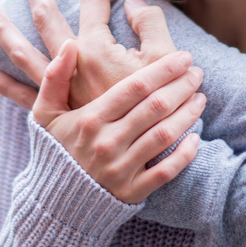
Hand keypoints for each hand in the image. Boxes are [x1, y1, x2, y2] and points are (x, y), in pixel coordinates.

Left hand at [0, 0, 178, 109]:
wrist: (150, 153)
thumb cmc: (161, 106)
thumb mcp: (166, 59)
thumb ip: (151, 23)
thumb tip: (131, 2)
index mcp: (96, 48)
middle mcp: (71, 64)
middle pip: (46, 15)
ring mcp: (60, 89)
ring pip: (23, 51)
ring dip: (2, 28)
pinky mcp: (58, 113)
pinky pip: (26, 96)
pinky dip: (7, 86)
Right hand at [34, 39, 203, 203]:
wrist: (53, 202)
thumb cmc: (54, 149)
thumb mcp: (45, 112)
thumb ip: (55, 77)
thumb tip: (69, 44)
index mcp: (90, 119)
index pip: (134, 88)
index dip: (163, 70)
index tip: (183, 57)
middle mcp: (107, 143)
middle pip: (154, 108)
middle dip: (181, 86)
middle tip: (197, 73)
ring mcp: (120, 169)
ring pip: (164, 136)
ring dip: (187, 114)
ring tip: (200, 98)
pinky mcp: (132, 192)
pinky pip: (165, 172)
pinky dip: (184, 155)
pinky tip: (195, 138)